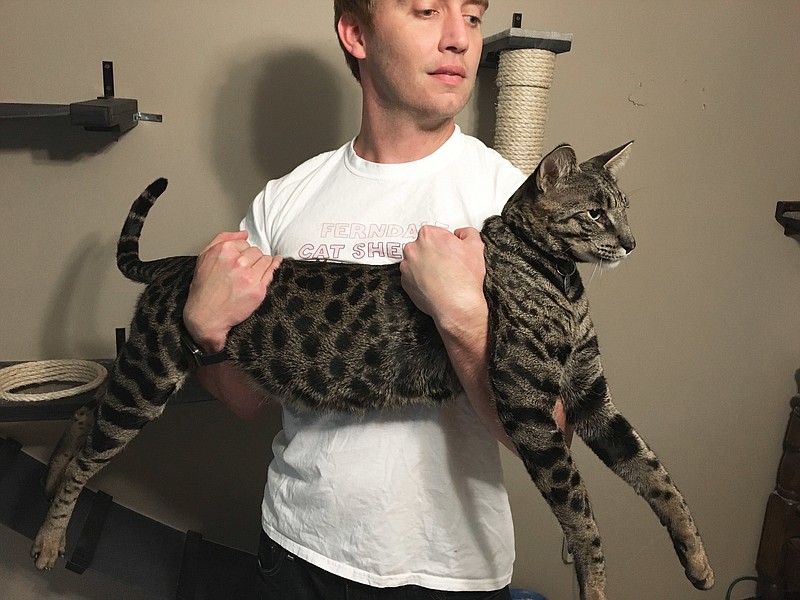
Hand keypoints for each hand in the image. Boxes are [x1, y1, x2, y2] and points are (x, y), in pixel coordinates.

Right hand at [183, 231, 281, 351]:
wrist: (206, 315)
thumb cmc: (204, 288)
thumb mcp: (204, 257)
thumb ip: (223, 239)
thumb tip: (244, 234)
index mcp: (224, 251)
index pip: (244, 244)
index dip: (242, 252)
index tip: (239, 260)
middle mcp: (237, 262)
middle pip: (256, 251)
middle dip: (252, 258)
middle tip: (244, 269)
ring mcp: (249, 277)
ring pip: (266, 260)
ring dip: (262, 264)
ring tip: (253, 272)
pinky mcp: (258, 290)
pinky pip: (272, 272)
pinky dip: (274, 266)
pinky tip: (276, 262)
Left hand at [400, 226, 486, 330]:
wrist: (457, 305)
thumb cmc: (465, 277)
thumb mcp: (476, 246)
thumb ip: (467, 233)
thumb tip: (460, 234)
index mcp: (428, 235)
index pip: (434, 233)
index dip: (443, 242)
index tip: (449, 251)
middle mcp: (413, 248)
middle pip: (422, 246)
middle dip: (432, 253)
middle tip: (446, 264)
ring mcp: (406, 266)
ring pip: (415, 262)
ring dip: (424, 266)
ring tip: (440, 277)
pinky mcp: (404, 282)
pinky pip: (411, 277)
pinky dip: (420, 280)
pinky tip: (433, 285)